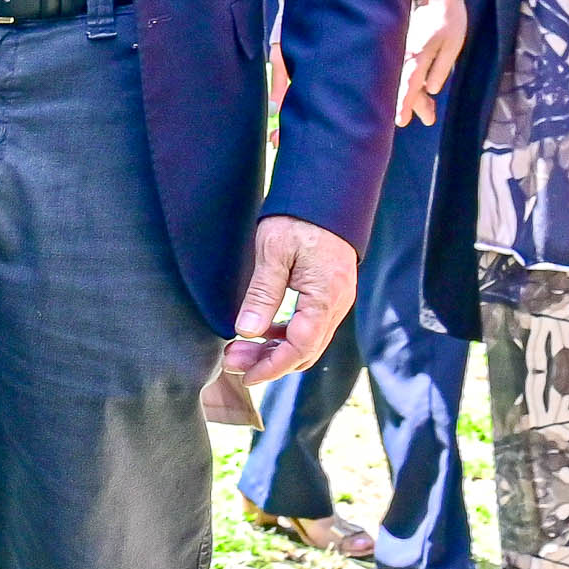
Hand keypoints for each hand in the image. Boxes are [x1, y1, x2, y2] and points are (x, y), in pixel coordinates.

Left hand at [224, 215, 359, 385]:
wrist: (325, 193)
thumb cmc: (298, 218)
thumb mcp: (274, 251)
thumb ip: (263, 293)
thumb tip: (248, 332)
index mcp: (325, 296)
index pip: (301, 347)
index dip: (273, 367)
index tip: (245, 375)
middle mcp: (337, 304)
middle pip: (305, 351)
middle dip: (269, 363)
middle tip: (231, 361)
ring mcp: (336, 300)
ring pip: (308, 342)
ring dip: (275, 351)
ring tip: (239, 349)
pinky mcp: (330, 295)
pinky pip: (309, 326)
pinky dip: (285, 336)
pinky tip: (260, 332)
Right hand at [403, 0, 467, 122]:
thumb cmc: (447, 16)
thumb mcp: (452, 44)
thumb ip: (440, 68)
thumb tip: (430, 89)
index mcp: (416, 55)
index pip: (407, 86)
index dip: (404, 105)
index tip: (400, 121)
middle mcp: (404, 53)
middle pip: (405, 85)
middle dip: (415, 104)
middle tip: (429, 119)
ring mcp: (402, 48)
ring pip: (404, 76)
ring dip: (416, 93)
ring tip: (429, 109)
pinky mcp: (403, 43)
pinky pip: (404, 66)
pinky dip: (413, 79)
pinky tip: (423, 88)